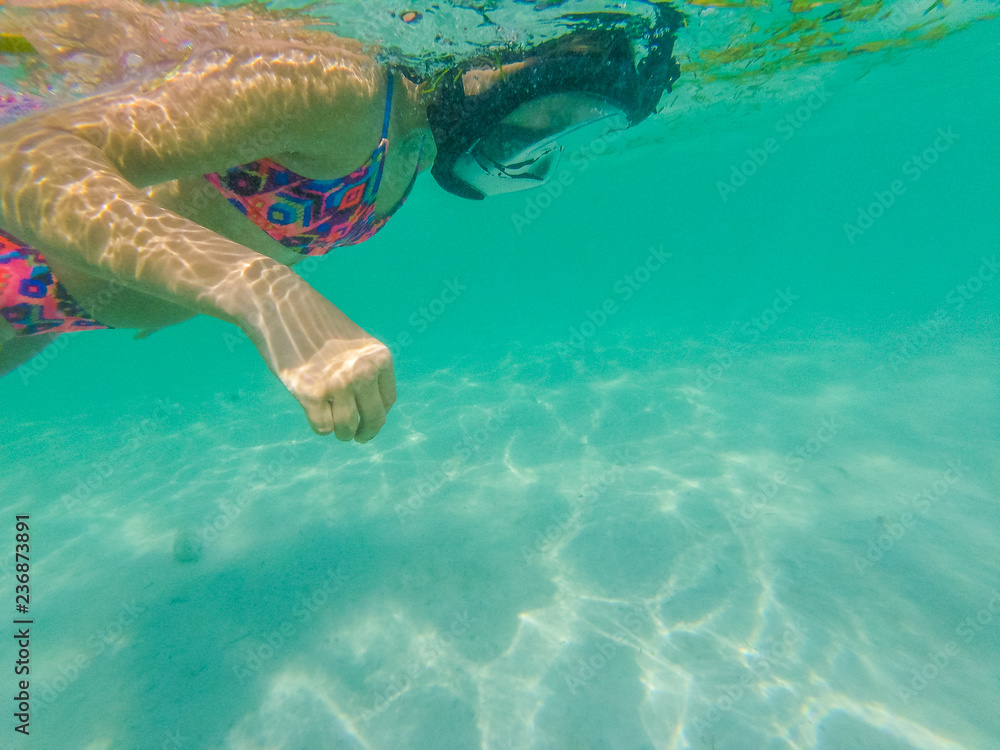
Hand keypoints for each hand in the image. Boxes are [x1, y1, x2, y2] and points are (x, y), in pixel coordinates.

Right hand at [278, 335, 395, 441]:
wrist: (280, 305)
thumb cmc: (316, 325)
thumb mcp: (354, 343)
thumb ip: (366, 370)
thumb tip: (369, 411)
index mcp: (379, 358)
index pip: (388, 401)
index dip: (378, 416)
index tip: (368, 421)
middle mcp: (364, 371)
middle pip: (374, 419)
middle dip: (365, 433)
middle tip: (357, 437)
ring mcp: (338, 383)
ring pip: (347, 428)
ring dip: (342, 433)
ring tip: (336, 428)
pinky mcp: (311, 393)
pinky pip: (323, 427)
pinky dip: (321, 427)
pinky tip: (315, 414)